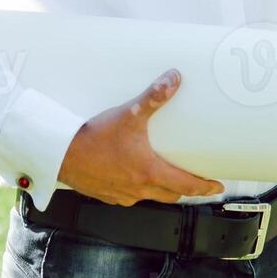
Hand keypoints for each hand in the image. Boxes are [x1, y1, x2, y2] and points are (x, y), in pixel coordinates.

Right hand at [57, 69, 225, 205]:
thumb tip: (173, 80)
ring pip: (152, 197)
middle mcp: (138, 188)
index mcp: (149, 172)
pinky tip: (135, 177)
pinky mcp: (107, 195)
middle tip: (198, 182)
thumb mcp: (128, 115)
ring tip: (168, 177)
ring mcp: (122, 195)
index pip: (186, 186)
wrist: (60, 153)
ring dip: (163, 190)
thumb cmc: (92, 139)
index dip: (205, 187)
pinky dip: (140, 190)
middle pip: (172, 195)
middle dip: (187, 189)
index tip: (217, 187)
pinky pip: (130, 197)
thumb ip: (153, 97)